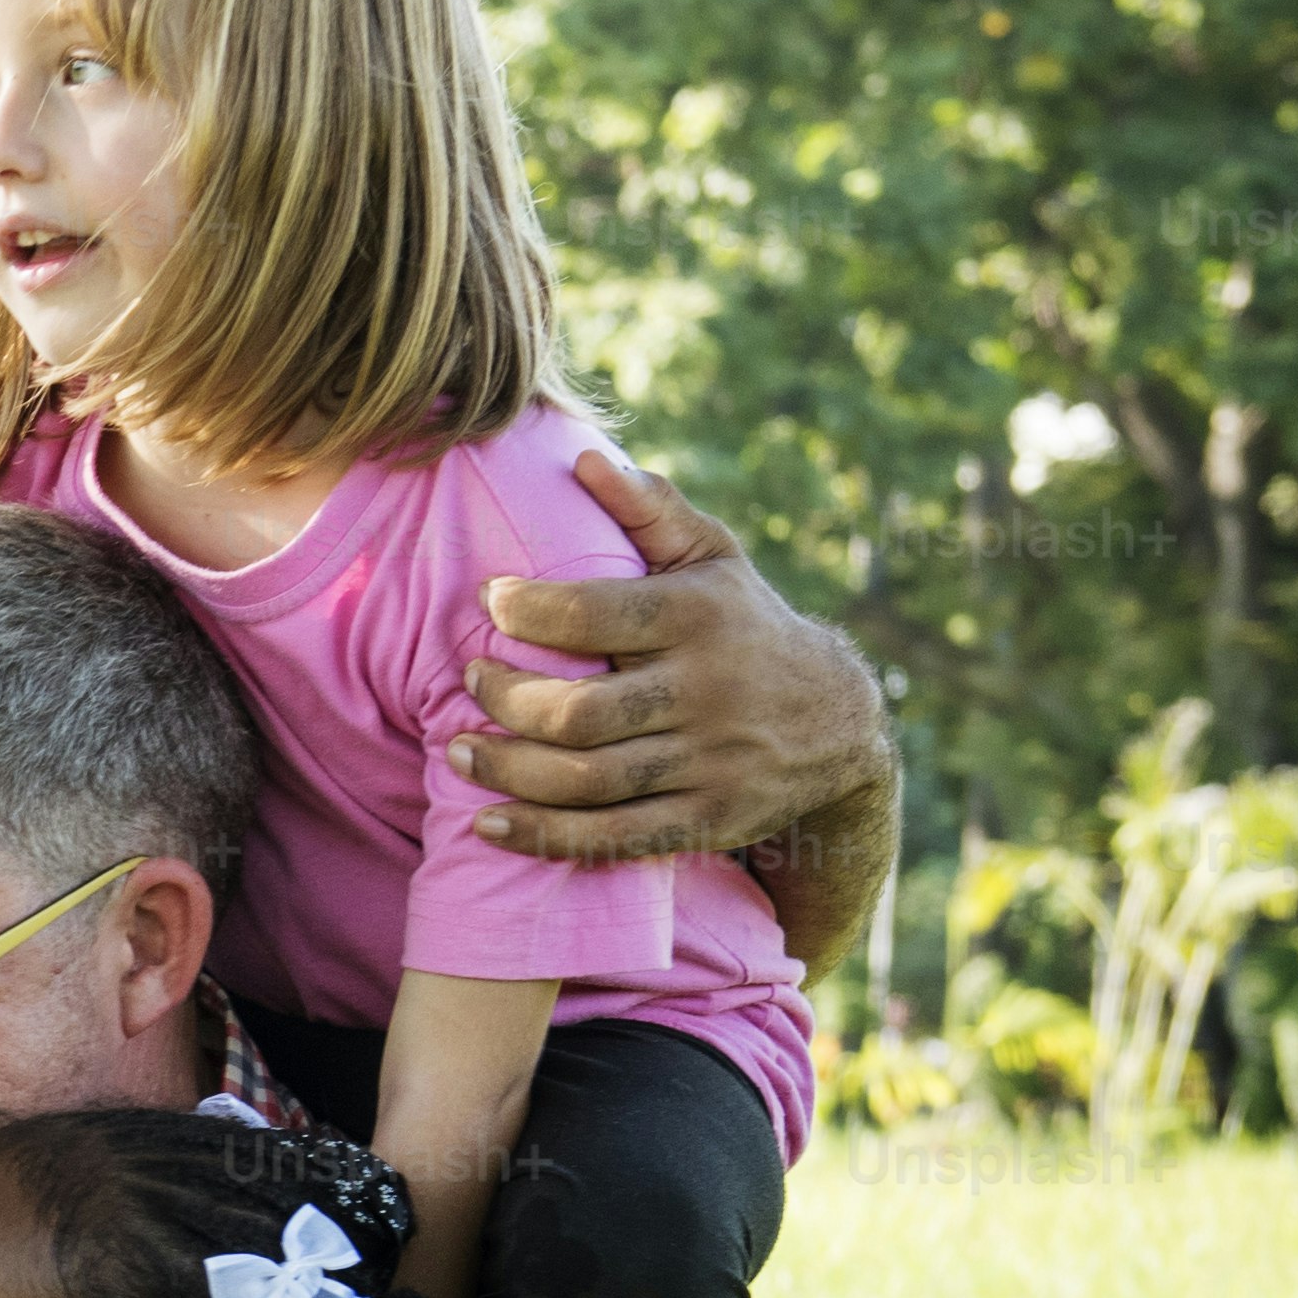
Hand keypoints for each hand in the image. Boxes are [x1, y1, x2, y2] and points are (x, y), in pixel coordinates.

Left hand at [451, 450, 890, 869]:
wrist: (837, 723)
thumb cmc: (745, 624)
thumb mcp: (714, 557)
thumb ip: (651, 509)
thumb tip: (585, 460)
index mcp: (699, 618)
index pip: (595, 615)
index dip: (527, 611)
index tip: (488, 601)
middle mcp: (705, 693)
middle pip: (579, 712)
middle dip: (507, 698)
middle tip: (471, 676)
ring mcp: (706, 764)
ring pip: (586, 780)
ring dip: (507, 769)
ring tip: (459, 747)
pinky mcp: (704, 822)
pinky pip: (610, 838)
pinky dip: (541, 836)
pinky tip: (488, 823)